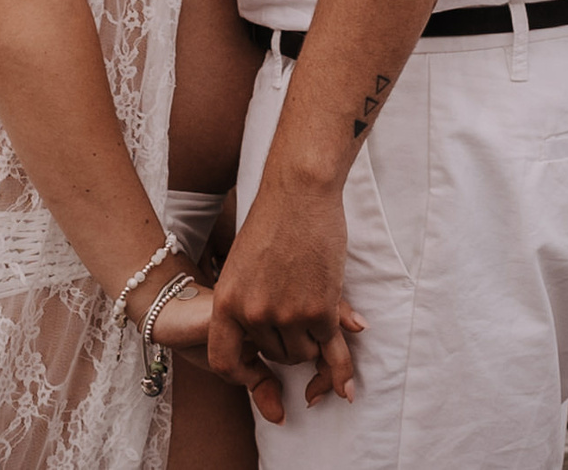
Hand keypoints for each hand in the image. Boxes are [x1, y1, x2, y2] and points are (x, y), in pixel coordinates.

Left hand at [208, 179, 365, 416]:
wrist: (299, 193)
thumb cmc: (272, 223)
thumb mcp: (241, 267)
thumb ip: (246, 303)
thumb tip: (254, 339)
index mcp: (226, 302)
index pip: (224, 362)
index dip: (241, 374)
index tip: (256, 374)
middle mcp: (254, 313)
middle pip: (276, 355)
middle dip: (289, 342)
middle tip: (299, 313)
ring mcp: (288, 314)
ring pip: (304, 353)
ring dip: (313, 339)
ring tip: (315, 306)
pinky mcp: (321, 309)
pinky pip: (330, 346)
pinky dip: (337, 352)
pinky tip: (342, 370)